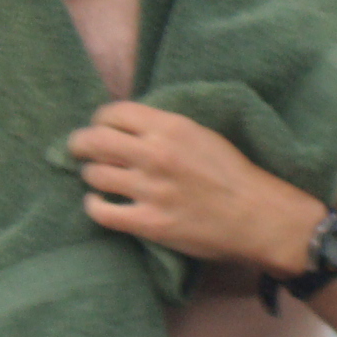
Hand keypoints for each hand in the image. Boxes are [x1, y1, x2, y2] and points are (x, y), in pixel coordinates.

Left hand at [66, 102, 323, 273]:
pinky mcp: (149, 223)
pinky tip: (97, 202)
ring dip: (90, 174)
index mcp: (169, 128)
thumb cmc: (232, 172)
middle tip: (79, 149)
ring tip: (94, 176)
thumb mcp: (200, 133)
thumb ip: (163, 127)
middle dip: (80, 143)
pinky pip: (103, 212)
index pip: (114, 112)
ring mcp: (150, 190)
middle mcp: (154, 155)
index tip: (98, 126)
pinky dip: (93, 205)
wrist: (257, 216)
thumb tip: (128, 125)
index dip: (99, 118)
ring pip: (95, 175)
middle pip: (95, 140)